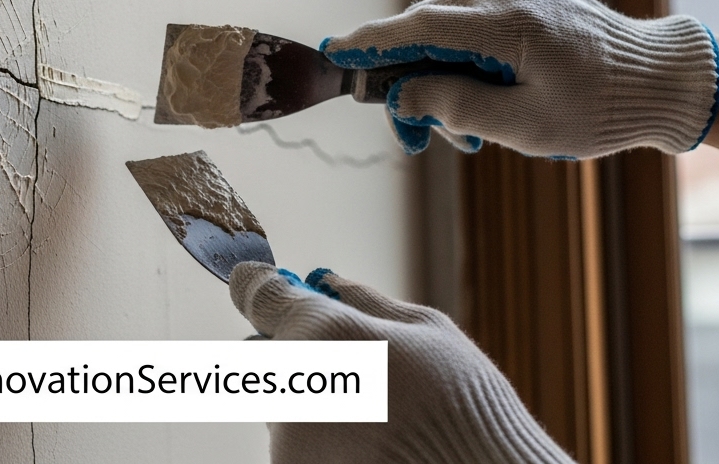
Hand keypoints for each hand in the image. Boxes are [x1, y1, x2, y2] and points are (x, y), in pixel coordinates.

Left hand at [230, 261, 573, 463]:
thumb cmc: (463, 406)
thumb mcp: (429, 331)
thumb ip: (365, 303)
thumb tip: (328, 281)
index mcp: (325, 334)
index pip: (259, 296)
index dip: (257, 285)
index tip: (255, 280)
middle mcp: (293, 383)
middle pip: (267, 351)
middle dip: (294, 349)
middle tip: (344, 361)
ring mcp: (287, 434)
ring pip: (280, 399)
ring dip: (309, 396)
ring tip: (370, 411)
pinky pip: (292, 437)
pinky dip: (317, 434)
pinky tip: (364, 438)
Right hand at [321, 0, 718, 158]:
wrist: (660, 79)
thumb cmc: (601, 107)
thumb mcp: (526, 124)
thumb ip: (456, 106)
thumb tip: (402, 95)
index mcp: (506, 21)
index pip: (417, 26)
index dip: (370, 41)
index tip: (333, 52)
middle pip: (424, 31)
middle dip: (409, 84)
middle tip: (416, 140)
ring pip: (443, 32)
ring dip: (438, 79)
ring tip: (467, 134)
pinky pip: (467, 28)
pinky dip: (460, 65)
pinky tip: (480, 104)